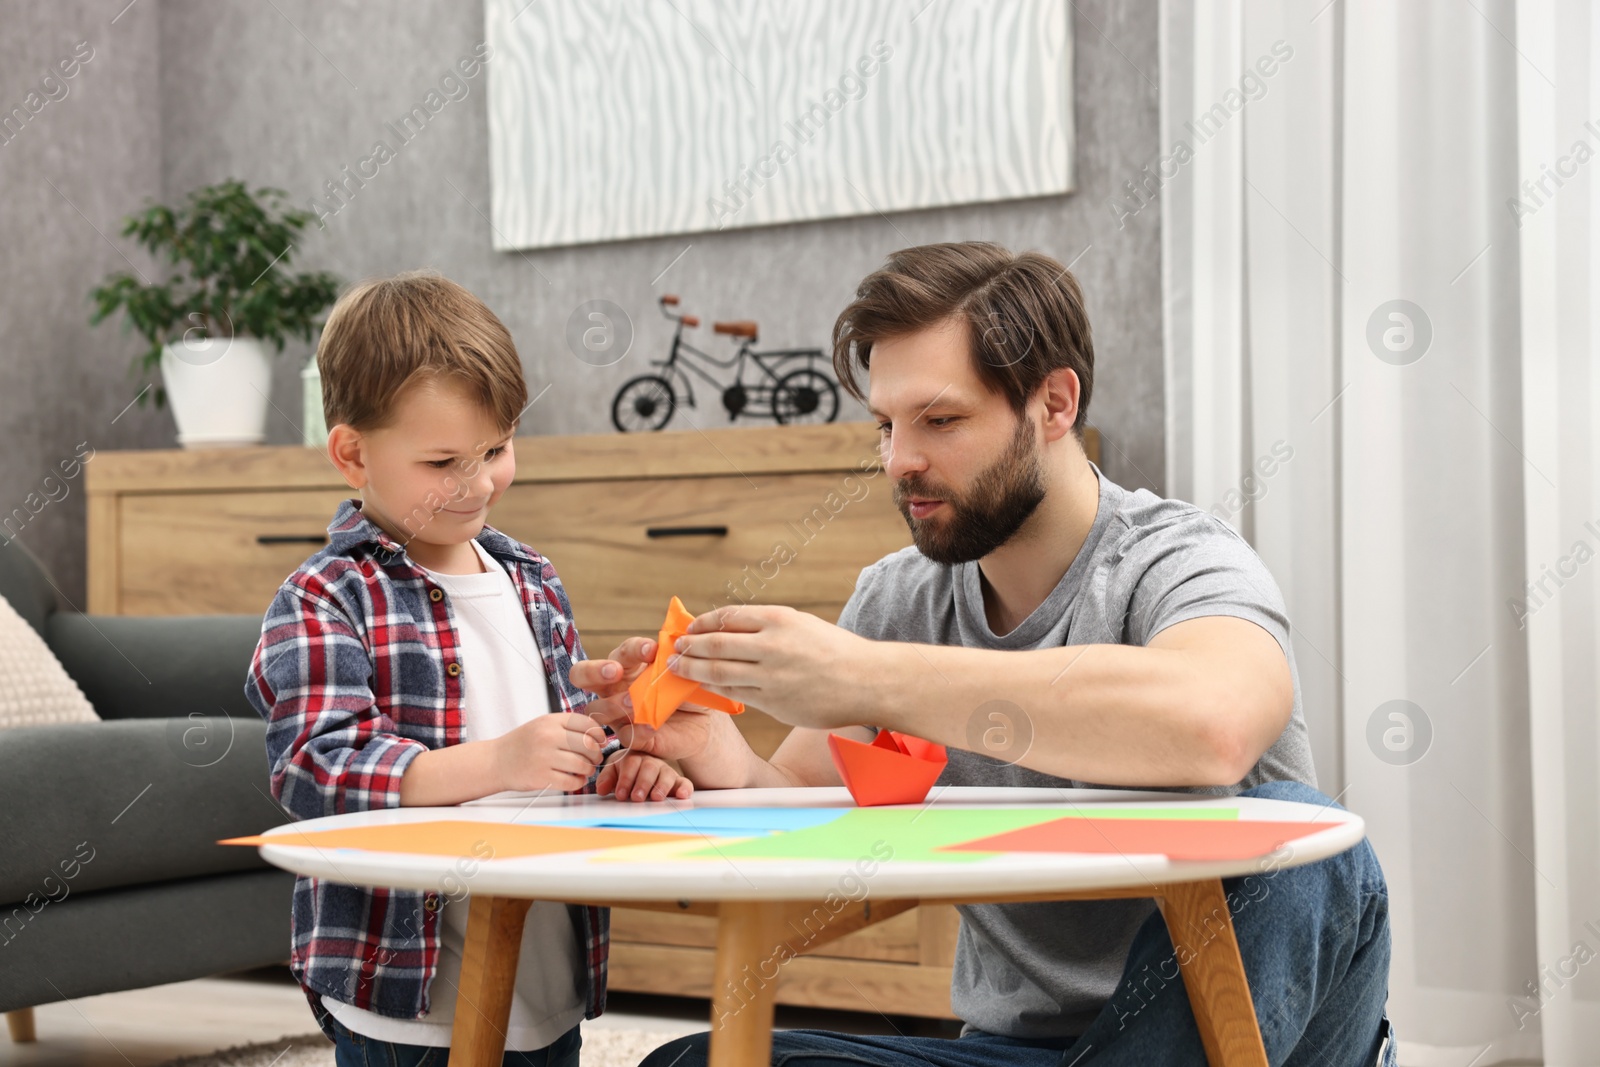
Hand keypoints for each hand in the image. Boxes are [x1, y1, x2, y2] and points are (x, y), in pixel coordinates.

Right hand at [490, 712, 607, 793]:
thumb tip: (597, 734)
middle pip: (588, 745)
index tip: (600, 742)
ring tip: (586, 770)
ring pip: (582, 765)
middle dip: (597, 754)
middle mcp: (548, 737)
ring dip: (589, 770)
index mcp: (550, 721)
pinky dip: (578, 782)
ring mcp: (544, 757)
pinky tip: (576, 780)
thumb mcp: (542, 725)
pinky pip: (572, 782)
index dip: (599, 734)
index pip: (587, 724)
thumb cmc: (523, 743)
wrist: (496, 761)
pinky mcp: (542, 777)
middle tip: (595, 759)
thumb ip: (566, 726)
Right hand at [569, 636, 717, 761]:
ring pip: (596, 708)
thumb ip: (676, 659)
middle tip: (615, 671)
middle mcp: (614, 688)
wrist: (701, 724)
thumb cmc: (686, 691)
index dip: (634, 649)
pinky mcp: (629, 737)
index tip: (652, 650)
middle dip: (595, 670)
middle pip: (582, 674)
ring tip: (633, 702)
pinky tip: (651, 727)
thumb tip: (676, 642)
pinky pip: (624, 735)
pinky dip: (637, 730)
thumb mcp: (685, 673)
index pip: (622, 652)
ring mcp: (617, 714)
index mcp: (627, 666)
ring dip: (613, 704)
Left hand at [596, 750, 693, 801]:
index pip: (630, 764)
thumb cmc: (625, 771)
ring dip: (661, 786)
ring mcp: (665, 771)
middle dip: (643, 783)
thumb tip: (601, 790)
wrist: (638, 765)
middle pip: (649, 768)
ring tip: (656, 798)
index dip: (625, 779)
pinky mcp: (676, 781)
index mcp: (633, 757)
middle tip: (636, 798)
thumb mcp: (613, 772)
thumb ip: (607, 779)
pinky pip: (684, 782)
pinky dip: (684, 788)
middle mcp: (651, 762)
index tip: (621, 795)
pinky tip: (682, 795)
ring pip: (666, 775)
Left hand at [670, 605, 874, 729]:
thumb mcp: (801, 624)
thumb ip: (767, 626)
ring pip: (719, 672)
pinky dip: (714, 688)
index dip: (702, 624)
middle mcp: (772, 645)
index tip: (689, 629)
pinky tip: (704, 685)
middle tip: (674, 650)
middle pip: (716, 644)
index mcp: (780, 619)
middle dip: (689, 647)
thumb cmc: (835, 651)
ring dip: (693, 670)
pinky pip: (735, 693)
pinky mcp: (774, 702)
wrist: (867, 681)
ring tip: (678, 668)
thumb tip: (728, 629)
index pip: (728, 618)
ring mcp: (772, 676)